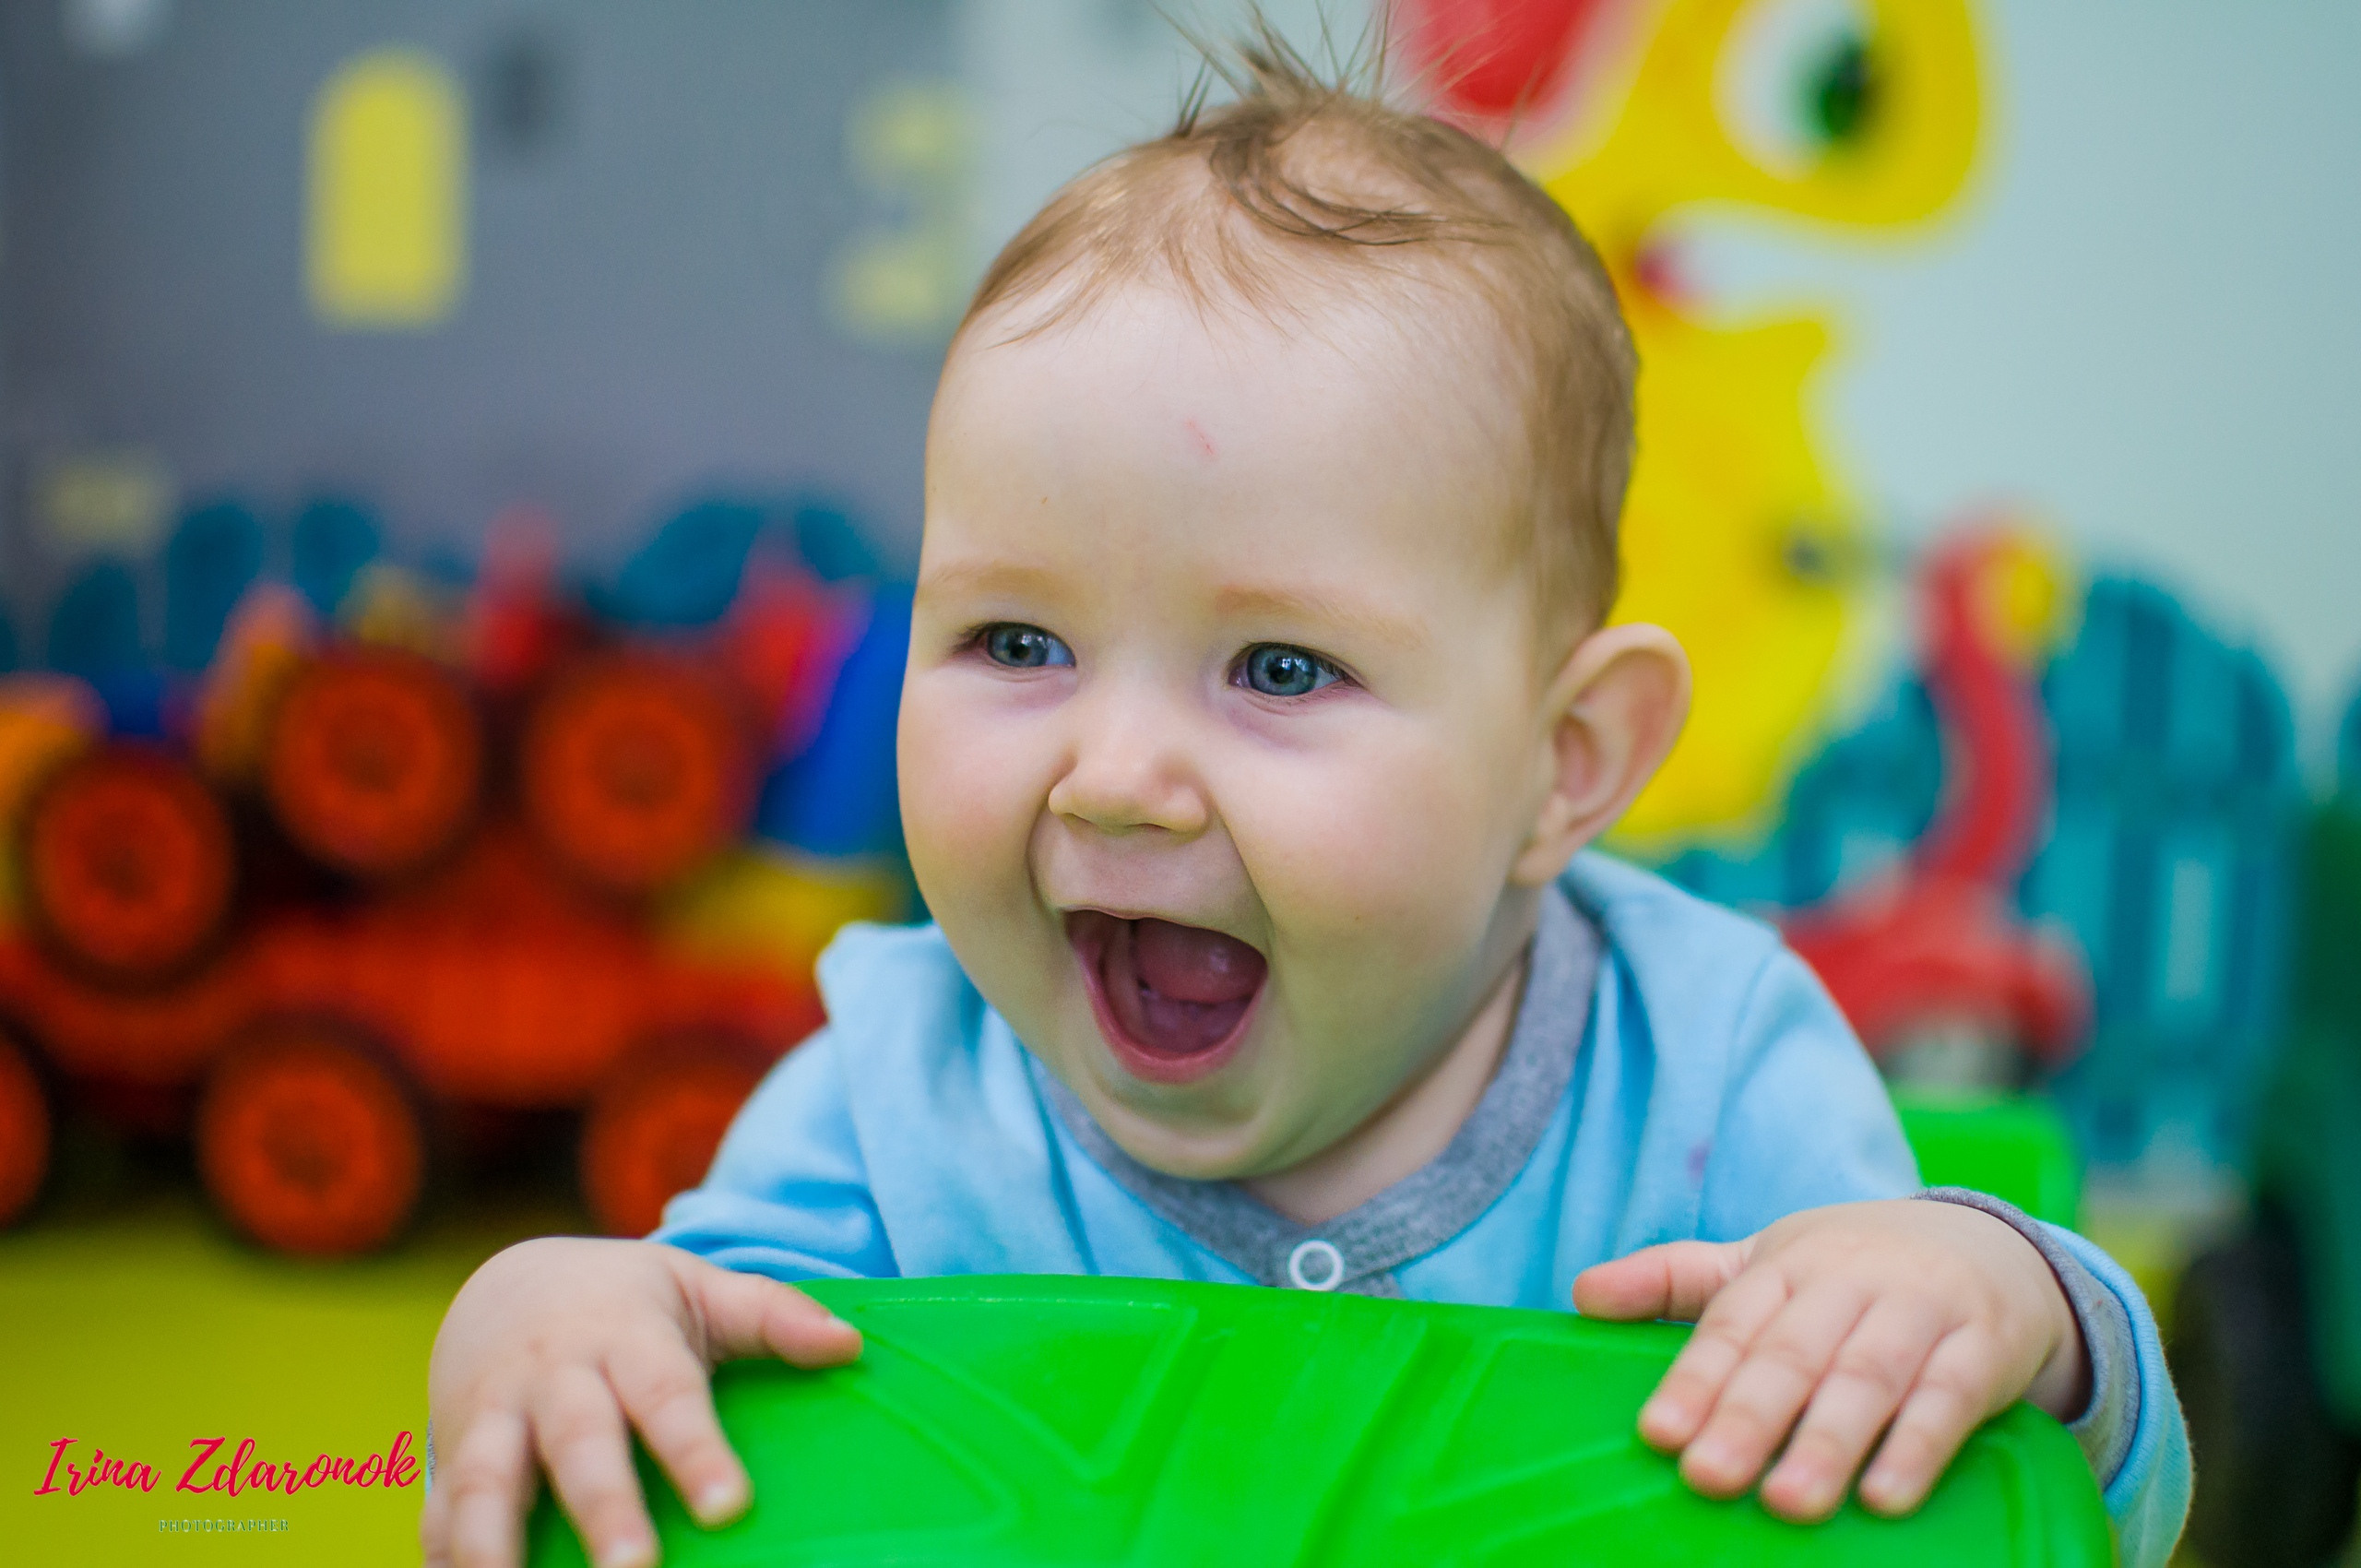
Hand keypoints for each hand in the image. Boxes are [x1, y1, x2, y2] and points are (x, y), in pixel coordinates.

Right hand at [421, 1237, 861, 1567]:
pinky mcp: (449, 1457)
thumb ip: (773, 1315)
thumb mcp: (699, 1290)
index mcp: (624, 1336)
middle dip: (604, 1508)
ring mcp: (492, 1416)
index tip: (730, 1507)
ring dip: (496, 1544)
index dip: (695, 1450)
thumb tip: (850, 1345)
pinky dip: (445, 1557)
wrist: (508, 1287)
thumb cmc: (627, 1302)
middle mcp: (554, 1377)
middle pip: (577, 1443)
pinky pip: (439, 1514)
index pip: (666, 1395)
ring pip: (486, 1480)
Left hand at [1572, 1199, 2086, 1522]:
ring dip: (1827, 1441)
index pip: (1734, 1322)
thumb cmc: (1852, 1272)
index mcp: (1789, 1264)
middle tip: (1708, 1478)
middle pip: (1793, 1352)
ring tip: (1787, 1503)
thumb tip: (1581, 1295)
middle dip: (1749, 1416)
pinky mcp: (1984, 1346)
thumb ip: (1674, 1281)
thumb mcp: (1766, 1264)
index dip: (1695, 1378)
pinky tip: (1883, 1498)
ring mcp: (1920, 1309)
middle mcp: (1851, 1280)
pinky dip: (1918, 1448)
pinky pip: (1950, 1397)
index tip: (1658, 1435)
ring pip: (1868, 1376)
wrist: (1992, 1248)